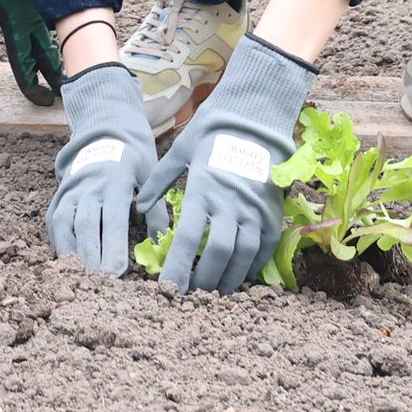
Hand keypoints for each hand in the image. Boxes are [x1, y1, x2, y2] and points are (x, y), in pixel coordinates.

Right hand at [46, 60, 158, 276]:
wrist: (104, 132)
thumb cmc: (133, 159)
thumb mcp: (151, 176)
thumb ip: (157, 208)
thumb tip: (163, 242)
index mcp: (115, 180)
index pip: (113, 217)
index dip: (114, 246)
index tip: (118, 272)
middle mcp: (89, 185)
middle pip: (87, 225)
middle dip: (92, 257)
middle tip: (99, 286)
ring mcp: (71, 190)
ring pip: (66, 224)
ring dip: (73, 254)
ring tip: (80, 282)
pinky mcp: (59, 197)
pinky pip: (54, 222)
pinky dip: (59, 244)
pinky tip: (67, 265)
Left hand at [147, 33, 316, 293]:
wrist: (255, 114)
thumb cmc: (212, 130)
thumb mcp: (179, 150)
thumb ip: (159, 182)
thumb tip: (139, 208)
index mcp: (204, 189)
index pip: (187, 239)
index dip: (177, 268)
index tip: (167, 288)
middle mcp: (231, 203)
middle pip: (216, 253)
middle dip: (202, 280)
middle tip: (189, 297)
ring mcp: (255, 209)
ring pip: (242, 256)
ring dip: (227, 279)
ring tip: (213, 294)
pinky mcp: (272, 212)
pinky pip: (263, 248)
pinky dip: (251, 267)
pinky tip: (239, 278)